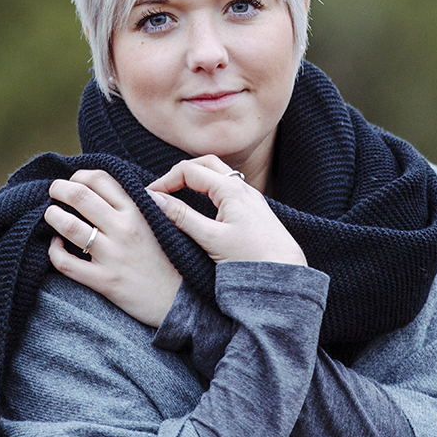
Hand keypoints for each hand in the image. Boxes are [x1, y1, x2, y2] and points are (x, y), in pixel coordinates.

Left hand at [44, 169, 181, 327]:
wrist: (181, 300)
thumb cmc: (170, 258)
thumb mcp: (161, 223)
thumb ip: (140, 204)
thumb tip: (111, 187)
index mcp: (138, 211)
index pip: (101, 180)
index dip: (80, 175)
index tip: (74, 180)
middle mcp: (124, 229)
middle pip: (80, 196)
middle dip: (59, 189)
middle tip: (54, 190)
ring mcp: (113, 256)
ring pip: (70, 227)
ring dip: (53, 216)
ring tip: (51, 214)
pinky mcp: (105, 281)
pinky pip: (67, 264)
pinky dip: (54, 252)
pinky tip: (56, 246)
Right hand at [148, 156, 306, 266]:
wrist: (286, 273)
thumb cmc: (251, 258)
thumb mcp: (211, 239)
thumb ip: (182, 217)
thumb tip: (155, 199)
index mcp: (229, 189)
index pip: (188, 170)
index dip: (165, 180)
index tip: (149, 197)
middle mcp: (241, 186)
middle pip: (204, 163)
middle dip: (180, 172)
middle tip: (162, 191)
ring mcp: (249, 196)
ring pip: (218, 173)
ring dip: (196, 178)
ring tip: (177, 195)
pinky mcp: (253, 208)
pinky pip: (227, 186)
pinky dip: (209, 188)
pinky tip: (203, 206)